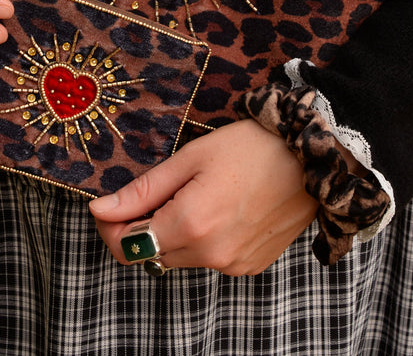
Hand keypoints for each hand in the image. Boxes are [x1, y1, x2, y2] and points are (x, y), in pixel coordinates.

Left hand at [89, 119, 317, 275]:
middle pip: (151, 255)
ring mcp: (233, 265)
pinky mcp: (250, 265)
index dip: (109, 226)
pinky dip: (200, 238)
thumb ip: (143, 190)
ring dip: (170, 232)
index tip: (108, 203)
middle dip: (138, 228)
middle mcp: (211, 256)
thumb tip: (100, 209)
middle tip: (150, 191)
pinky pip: (208, 259)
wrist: (312, 156)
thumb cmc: (250, 147)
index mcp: (191, 226)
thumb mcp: (190, 158)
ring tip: (190, 192)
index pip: (128, 247)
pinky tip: (216, 205)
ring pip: (179, 258)